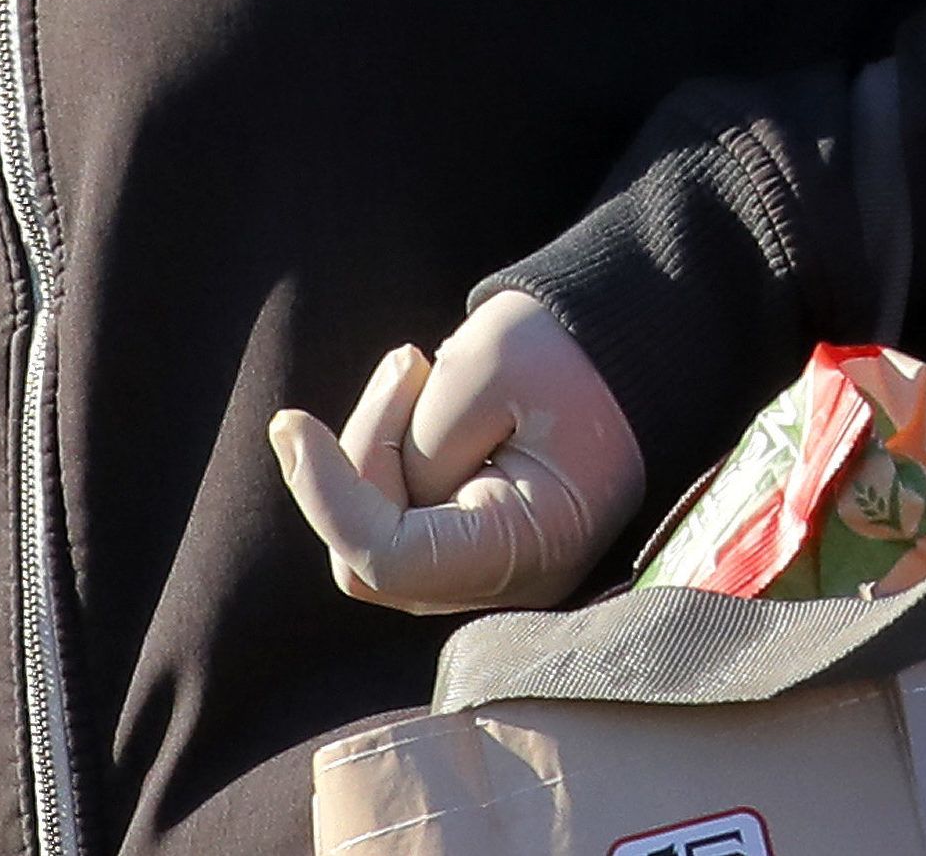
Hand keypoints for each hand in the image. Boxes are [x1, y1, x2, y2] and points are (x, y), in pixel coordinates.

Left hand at [267, 295, 642, 615]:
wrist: (635, 343)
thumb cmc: (570, 350)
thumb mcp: (488, 368)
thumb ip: (417, 443)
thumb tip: (363, 488)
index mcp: (531, 546)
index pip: (388, 560)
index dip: (328, 496)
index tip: (290, 423)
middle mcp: (512, 583)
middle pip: (373, 555)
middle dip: (361, 461)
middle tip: (406, 368)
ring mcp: (494, 574)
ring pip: (378, 540)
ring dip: (376, 453)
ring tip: (422, 371)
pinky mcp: (478, 551)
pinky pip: (398, 525)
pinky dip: (391, 465)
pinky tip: (426, 404)